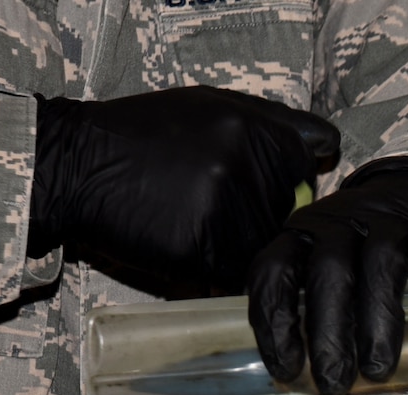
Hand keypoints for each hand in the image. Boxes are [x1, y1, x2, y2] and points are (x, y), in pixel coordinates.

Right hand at [30, 87, 338, 290]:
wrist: (77, 164)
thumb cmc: (146, 134)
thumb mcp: (212, 106)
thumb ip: (276, 124)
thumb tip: (330, 148)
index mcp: (259, 129)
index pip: (307, 173)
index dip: (282, 183)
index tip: (253, 184)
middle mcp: (250, 166)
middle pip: (289, 216)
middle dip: (261, 218)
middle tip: (211, 205)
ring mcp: (229, 209)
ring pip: (265, 248)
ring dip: (239, 248)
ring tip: (195, 223)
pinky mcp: (205, 249)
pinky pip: (235, 274)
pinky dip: (218, 270)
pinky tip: (187, 245)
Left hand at [247, 156, 407, 394]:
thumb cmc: (367, 247)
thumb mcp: (326, 262)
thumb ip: (312, 303)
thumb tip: (299, 379)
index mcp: (304, 235)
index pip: (274, 272)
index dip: (275, 321)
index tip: (287, 369)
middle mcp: (343, 222)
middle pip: (330, 273)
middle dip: (329, 334)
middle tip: (335, 383)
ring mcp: (395, 218)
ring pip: (383, 261)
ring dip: (379, 318)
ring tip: (378, 368)